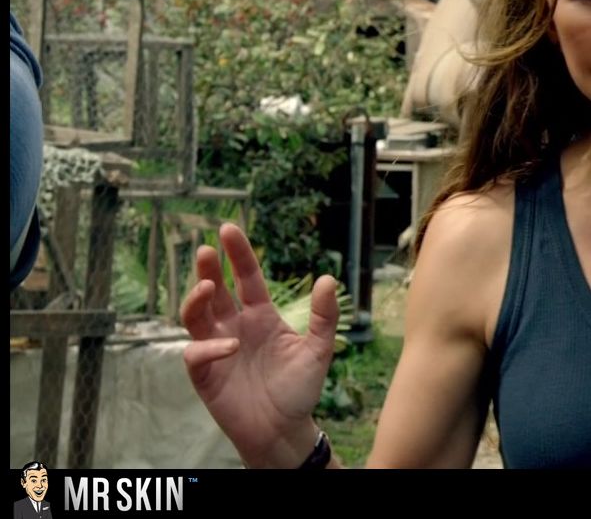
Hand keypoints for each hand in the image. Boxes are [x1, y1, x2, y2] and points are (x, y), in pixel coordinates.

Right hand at [180, 224, 339, 467]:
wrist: (285, 430)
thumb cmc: (300, 389)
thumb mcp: (319, 350)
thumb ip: (324, 316)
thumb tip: (327, 279)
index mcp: (261, 316)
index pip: (246, 278)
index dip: (238, 254)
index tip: (228, 228)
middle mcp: (235, 326)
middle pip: (215, 291)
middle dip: (208, 269)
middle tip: (206, 250)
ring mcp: (217, 348)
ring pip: (195, 316)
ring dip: (196, 299)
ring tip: (208, 287)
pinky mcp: (205, 375)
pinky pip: (195, 353)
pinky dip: (208, 346)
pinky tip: (229, 345)